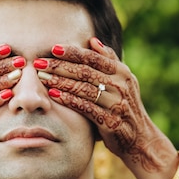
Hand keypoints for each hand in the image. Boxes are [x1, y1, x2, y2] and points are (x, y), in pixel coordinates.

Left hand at [36, 37, 175, 172]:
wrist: (139, 138)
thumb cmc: (124, 106)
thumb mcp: (123, 81)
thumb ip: (108, 60)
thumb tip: (92, 40)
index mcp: (121, 72)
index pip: (93, 57)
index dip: (72, 52)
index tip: (52, 48)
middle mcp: (121, 85)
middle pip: (85, 72)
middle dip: (59, 66)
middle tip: (38, 63)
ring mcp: (116, 104)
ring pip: (84, 89)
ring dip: (60, 82)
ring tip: (42, 78)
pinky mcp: (110, 121)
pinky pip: (86, 108)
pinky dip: (69, 100)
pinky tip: (54, 96)